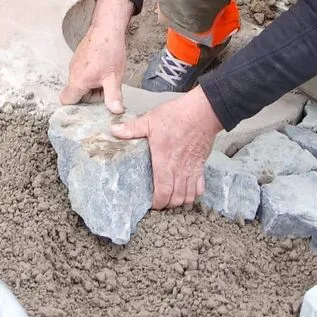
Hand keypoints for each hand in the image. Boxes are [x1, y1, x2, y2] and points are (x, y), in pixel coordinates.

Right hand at [60, 0, 132, 113]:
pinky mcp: (79, 58)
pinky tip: (104, 70)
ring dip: (91, 86)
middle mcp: (72, 73)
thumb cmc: (109, 51)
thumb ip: (113, 97)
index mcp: (78, 81)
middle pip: (75, 94)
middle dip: (89, 96)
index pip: (66, 102)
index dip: (76, 108)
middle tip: (104, 90)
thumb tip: (116, 112)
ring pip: (79, 83)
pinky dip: (91, 76)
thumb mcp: (114, 77)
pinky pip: (81, 73)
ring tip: (106, 78)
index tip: (90, 108)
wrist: (107, 28)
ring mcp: (74, 64)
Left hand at [111, 88, 220, 208]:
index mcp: (164, 161)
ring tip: (172, 198)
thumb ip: (132, 129)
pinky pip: (200, 187)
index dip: (157, 202)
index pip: (163, 192)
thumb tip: (113, 130)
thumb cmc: (177, 116)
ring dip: (180, 201)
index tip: (151, 203)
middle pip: (176, 199)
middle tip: (160, 201)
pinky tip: (187, 190)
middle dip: (167, 204)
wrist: (202, 112)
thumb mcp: (150, 120)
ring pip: (188, 196)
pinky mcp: (201, 166)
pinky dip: (194, 193)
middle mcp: (179, 170)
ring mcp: (192, 169)